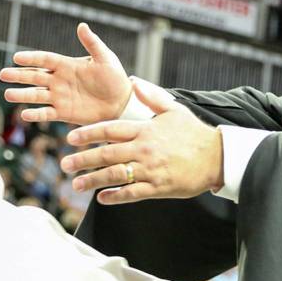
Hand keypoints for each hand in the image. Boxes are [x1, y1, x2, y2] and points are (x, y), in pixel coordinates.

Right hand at [0, 23, 130, 124]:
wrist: (121, 101)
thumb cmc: (114, 78)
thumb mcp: (105, 58)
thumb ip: (93, 43)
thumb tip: (82, 26)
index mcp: (67, 65)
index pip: (45, 60)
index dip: (31, 58)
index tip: (16, 57)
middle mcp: (59, 80)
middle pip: (35, 77)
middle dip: (19, 75)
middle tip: (3, 74)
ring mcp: (60, 97)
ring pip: (36, 95)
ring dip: (22, 95)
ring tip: (8, 94)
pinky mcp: (63, 113)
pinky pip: (47, 113)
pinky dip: (36, 114)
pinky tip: (25, 115)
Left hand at [61, 81, 224, 204]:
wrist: (216, 157)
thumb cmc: (194, 133)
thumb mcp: (174, 109)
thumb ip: (151, 96)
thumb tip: (133, 82)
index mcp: (145, 129)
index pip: (110, 129)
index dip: (88, 133)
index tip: (70, 138)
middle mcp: (144, 149)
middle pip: (107, 153)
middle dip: (83, 159)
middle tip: (65, 163)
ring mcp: (151, 169)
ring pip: (115, 175)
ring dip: (93, 180)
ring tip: (76, 184)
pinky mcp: (159, 187)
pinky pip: (132, 193)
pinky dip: (115, 196)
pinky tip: (101, 198)